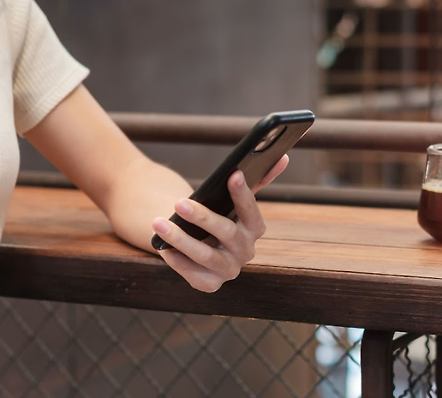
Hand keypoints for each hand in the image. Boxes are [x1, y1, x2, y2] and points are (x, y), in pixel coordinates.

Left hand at [151, 155, 288, 291]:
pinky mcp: (210, 283)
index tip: (233, 174)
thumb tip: (283, 157)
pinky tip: (164, 249)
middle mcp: (246, 251)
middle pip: (227, 234)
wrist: (198, 242)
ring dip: (181, 239)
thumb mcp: (233, 198)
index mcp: (254, 228)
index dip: (243, 194)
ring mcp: (228, 270)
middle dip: (203, 217)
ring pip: (206, 256)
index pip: (251, 211)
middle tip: (179, 202)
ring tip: (159, 223)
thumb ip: (257, 179)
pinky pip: (193, 275)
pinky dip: (178, 262)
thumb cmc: (217, 214)